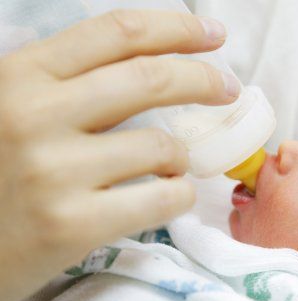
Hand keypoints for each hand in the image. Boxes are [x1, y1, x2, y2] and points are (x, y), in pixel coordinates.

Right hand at [0, 10, 239, 300]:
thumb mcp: (11, 105)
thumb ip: (65, 82)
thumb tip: (152, 62)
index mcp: (22, 75)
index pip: (118, 33)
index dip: (177, 29)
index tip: (214, 36)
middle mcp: (34, 114)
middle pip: (151, 79)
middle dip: (203, 79)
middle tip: (227, 88)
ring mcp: (53, 171)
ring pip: (162, 146)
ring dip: (182, 155)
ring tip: (171, 165)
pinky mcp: (70, 225)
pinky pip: (162, 199)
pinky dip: (180, 195)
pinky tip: (169, 195)